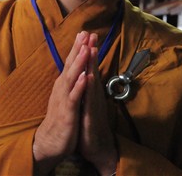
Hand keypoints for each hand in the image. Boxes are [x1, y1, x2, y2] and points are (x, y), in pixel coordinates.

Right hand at [33, 31, 91, 174]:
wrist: (49, 143)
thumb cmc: (60, 119)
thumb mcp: (65, 97)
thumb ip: (70, 82)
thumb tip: (74, 68)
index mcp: (64, 85)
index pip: (71, 62)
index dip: (77, 48)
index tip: (84, 32)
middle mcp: (62, 88)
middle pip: (71, 65)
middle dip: (78, 49)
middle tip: (85, 33)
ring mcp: (64, 100)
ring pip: (72, 78)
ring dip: (79, 63)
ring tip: (86, 49)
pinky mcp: (67, 113)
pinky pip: (74, 98)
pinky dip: (79, 86)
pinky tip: (85, 76)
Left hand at [78, 32, 117, 174]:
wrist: (97, 148)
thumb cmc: (90, 125)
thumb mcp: (87, 104)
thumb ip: (87, 89)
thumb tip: (86, 74)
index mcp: (90, 91)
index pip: (88, 68)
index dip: (86, 52)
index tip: (84, 35)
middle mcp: (93, 95)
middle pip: (92, 70)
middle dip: (91, 52)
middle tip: (91, 33)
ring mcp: (93, 104)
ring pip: (92, 81)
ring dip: (92, 65)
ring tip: (91, 48)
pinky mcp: (91, 115)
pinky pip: (89, 99)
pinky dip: (88, 88)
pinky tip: (88, 76)